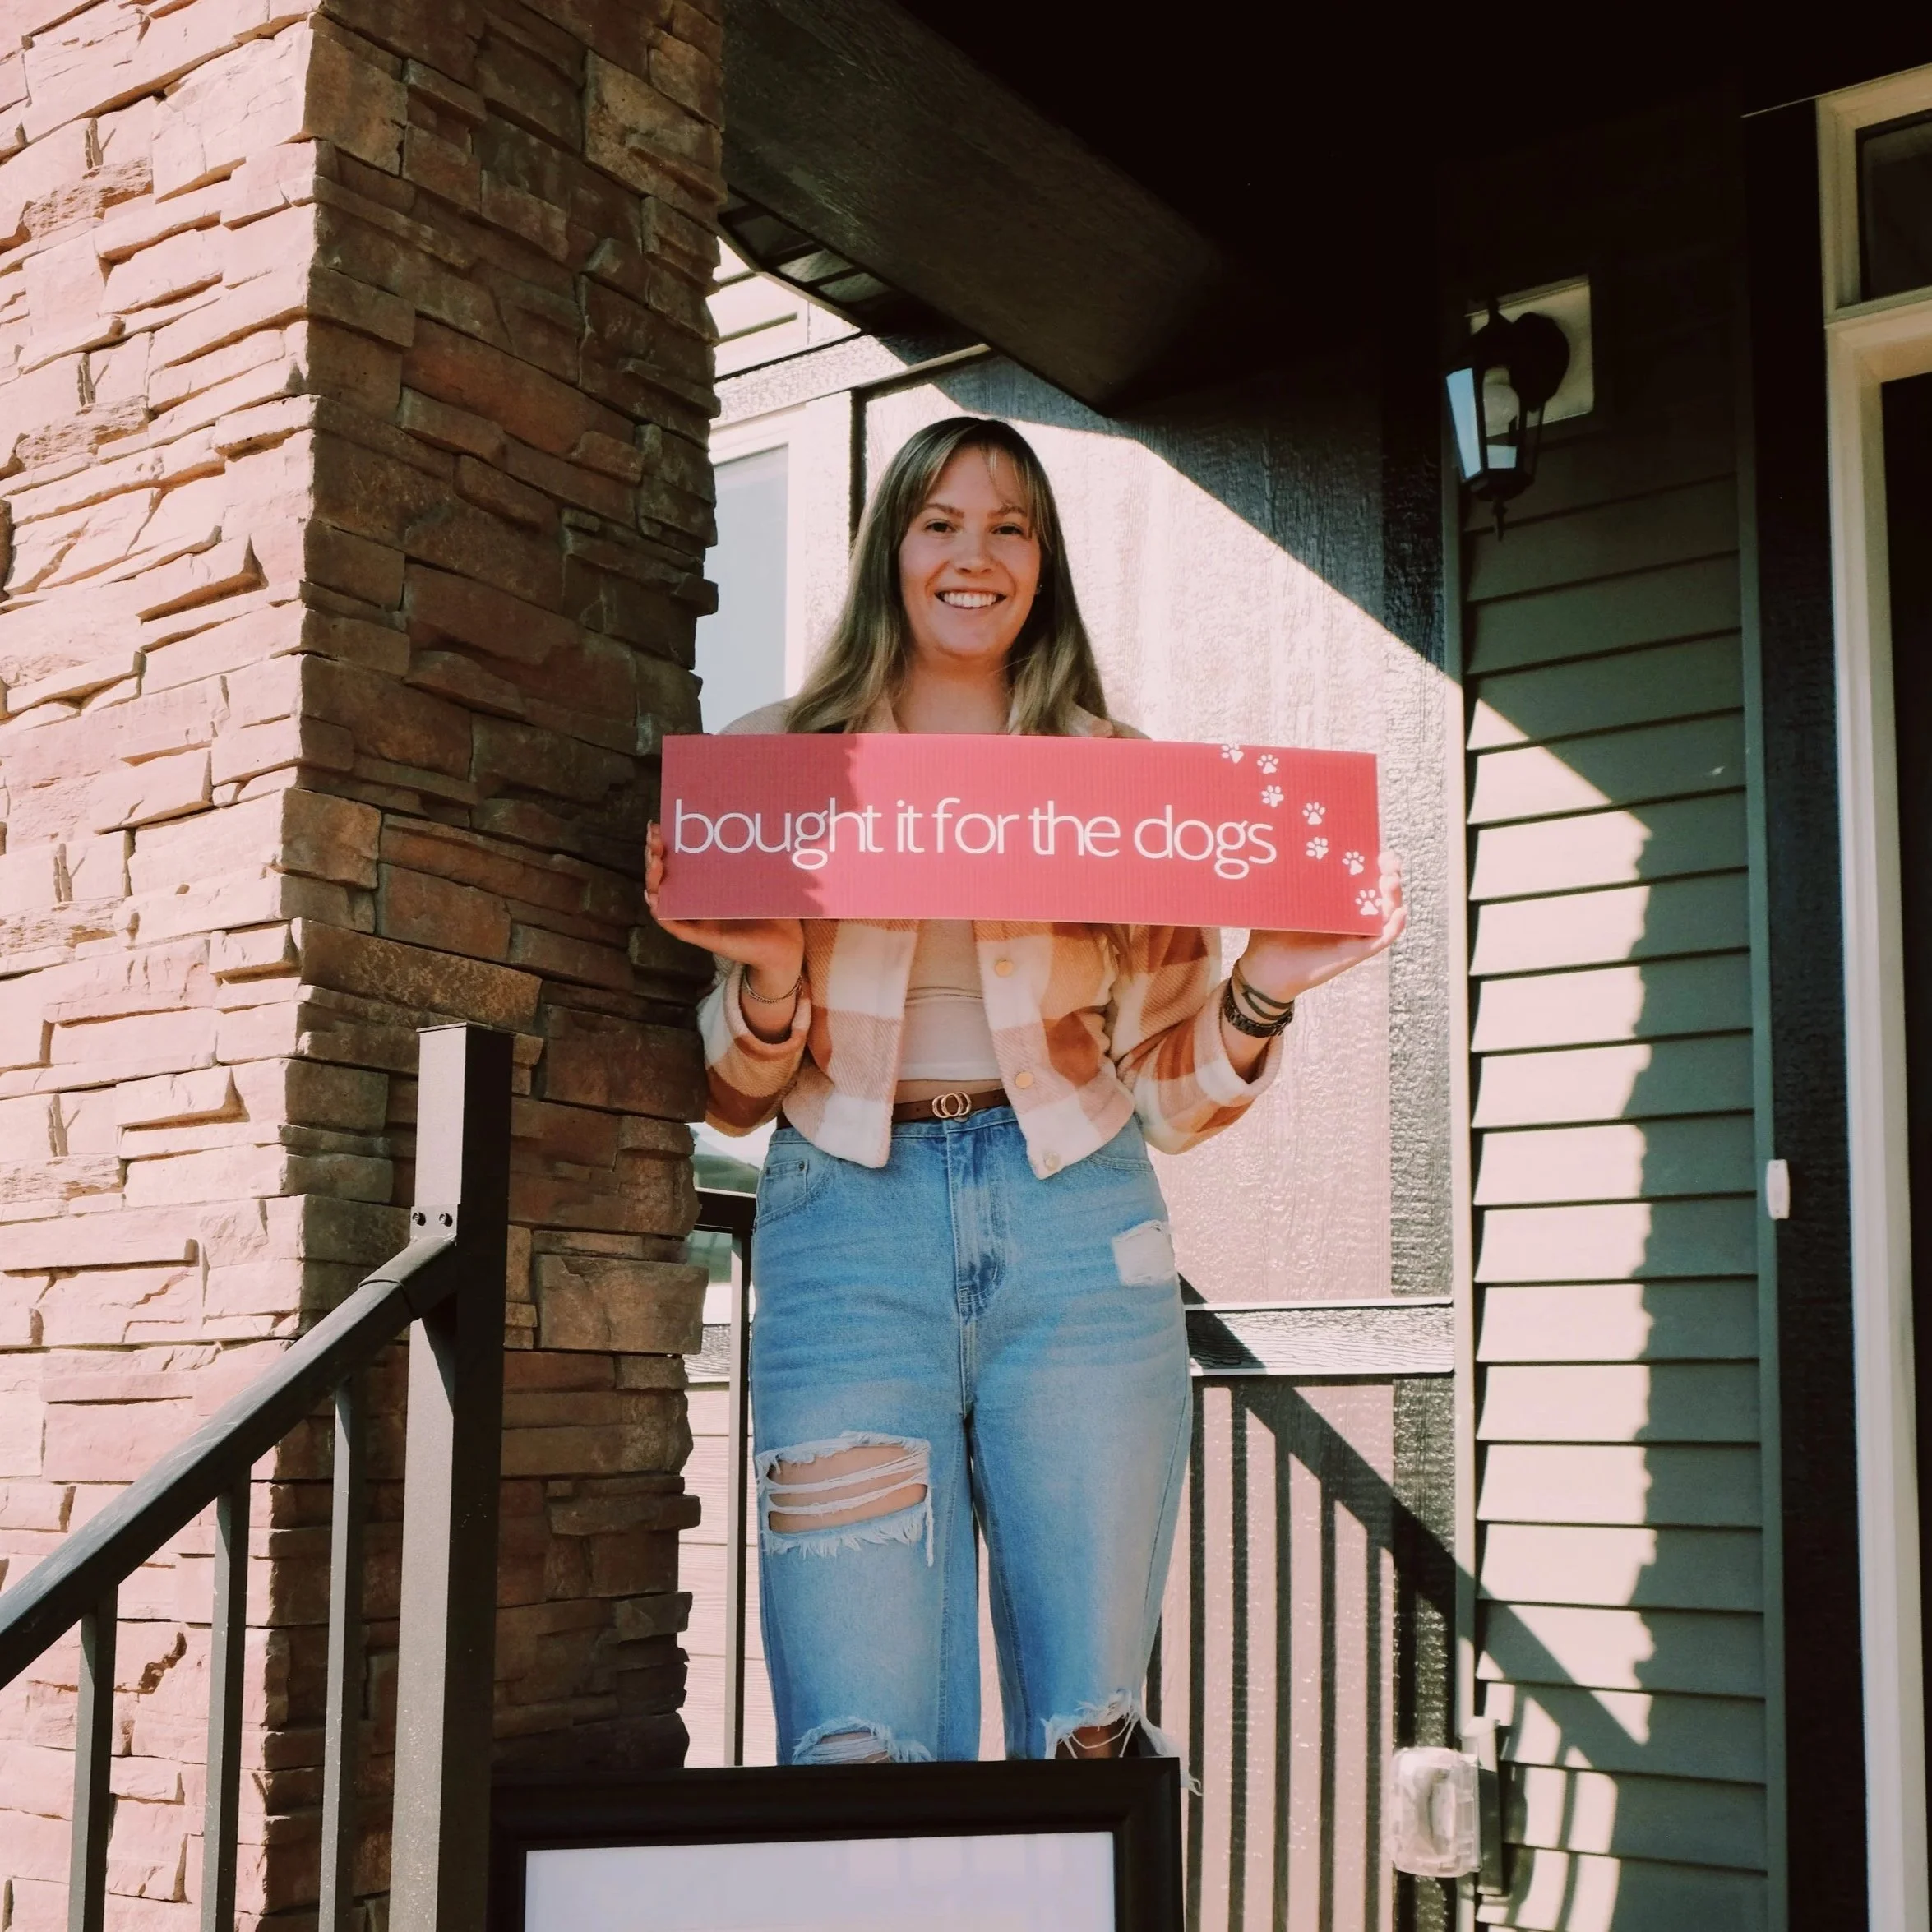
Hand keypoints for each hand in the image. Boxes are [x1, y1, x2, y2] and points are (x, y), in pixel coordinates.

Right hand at [644, 823, 804, 994]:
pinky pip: (675, 926)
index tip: (659, 825)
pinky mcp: (703, 937)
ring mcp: (698, 919)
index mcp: (707, 885)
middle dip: (654, 856)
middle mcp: (698, 900)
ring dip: (654, 881)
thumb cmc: (774, 909)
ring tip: (654, 862)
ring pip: (664, 900)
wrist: (786, 943)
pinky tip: (655, 897)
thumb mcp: (761, 876)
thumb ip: (753, 855)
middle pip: (665, 878)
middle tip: (654, 837)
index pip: (677, 862)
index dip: (664, 845)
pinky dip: (662, 913)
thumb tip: (755, 822)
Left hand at [1238, 852, 1406, 1003]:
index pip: (1363, 876)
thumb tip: (1283, 846)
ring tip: (1390, 881)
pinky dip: (1394, 927)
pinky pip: (1381, 940)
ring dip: (1394, 896)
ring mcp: (1356, 933)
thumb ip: (1287, 879)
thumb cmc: (1273, 933)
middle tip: (1389, 861)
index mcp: (1336, 899)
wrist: (1266, 969)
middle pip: (1381, 891)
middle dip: (1390, 873)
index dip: (1376, 861)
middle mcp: (1351, 915)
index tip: (1377, 847)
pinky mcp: (1355, 953)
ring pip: (1387, 914)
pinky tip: (1399, 913)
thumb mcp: (1282, 900)